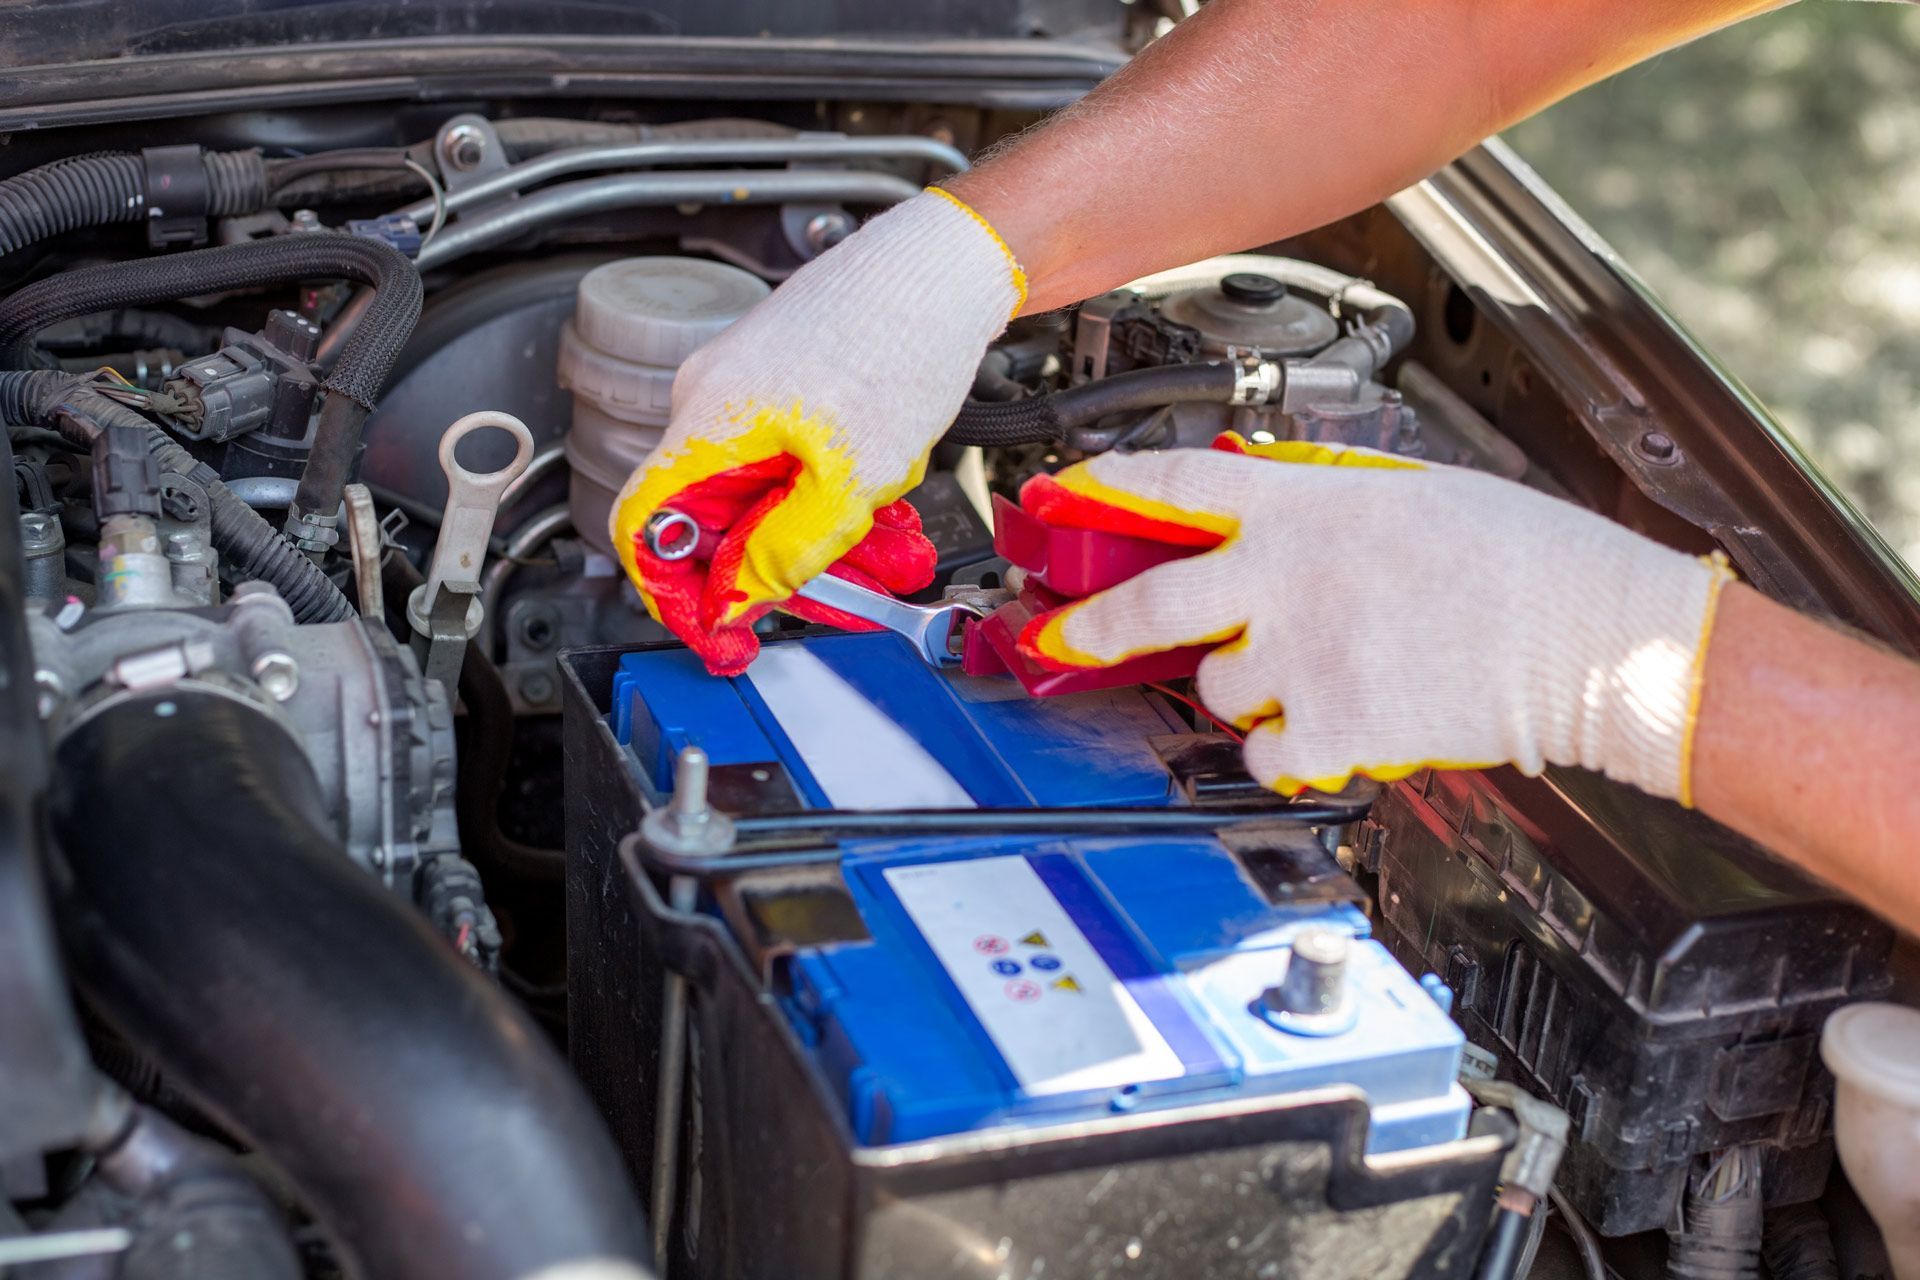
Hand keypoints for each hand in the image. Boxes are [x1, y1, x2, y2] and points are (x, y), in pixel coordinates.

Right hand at [611, 188, 1025, 673]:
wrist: (948, 264)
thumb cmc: (901, 336)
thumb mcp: (852, 476)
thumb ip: (785, 548)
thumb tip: (738, 598)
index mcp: (708, 419)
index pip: (641, 526)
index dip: (670, 593)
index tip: (715, 631)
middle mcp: (713, 400)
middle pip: (713, 518)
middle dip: (775, 570)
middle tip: (830, 601)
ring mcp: (752, 390)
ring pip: (766, 494)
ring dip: (823, 537)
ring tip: (887, 551)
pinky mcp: (790, 384)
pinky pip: (794, 462)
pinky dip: (837, 496)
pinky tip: (888, 507)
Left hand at [1018, 436, 1733, 800]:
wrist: (1589, 636)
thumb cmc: (1523, 560)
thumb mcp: (1410, 495)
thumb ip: (1324, 505)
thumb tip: (1272, 513)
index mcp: (1309, 504)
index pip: (1179, 483)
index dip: (1107, 487)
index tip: (1063, 493)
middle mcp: (1286, 577)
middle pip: (1152, 600)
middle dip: (1089, 624)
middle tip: (1057, 634)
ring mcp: (1302, 656)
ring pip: (1218, 684)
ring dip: (1244, 685)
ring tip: (1312, 672)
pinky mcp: (1331, 725)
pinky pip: (1268, 751)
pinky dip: (1287, 748)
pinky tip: (1331, 724)